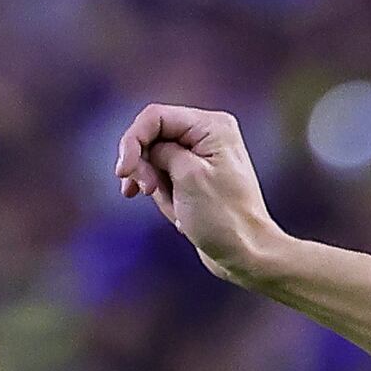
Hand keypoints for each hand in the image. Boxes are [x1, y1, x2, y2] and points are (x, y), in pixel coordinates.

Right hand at [111, 103, 285, 287]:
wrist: (247, 254)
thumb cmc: (224, 218)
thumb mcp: (187, 176)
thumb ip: (161, 152)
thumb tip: (147, 148)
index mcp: (212, 126)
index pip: (155, 117)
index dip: (133, 140)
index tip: (123, 172)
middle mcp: (208, 134)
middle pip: (152, 135)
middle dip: (141, 163)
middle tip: (145, 190)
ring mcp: (201, 156)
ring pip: (154, 156)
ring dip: (149, 179)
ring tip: (163, 203)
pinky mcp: (195, 177)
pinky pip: (163, 174)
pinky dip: (157, 188)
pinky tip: (159, 204)